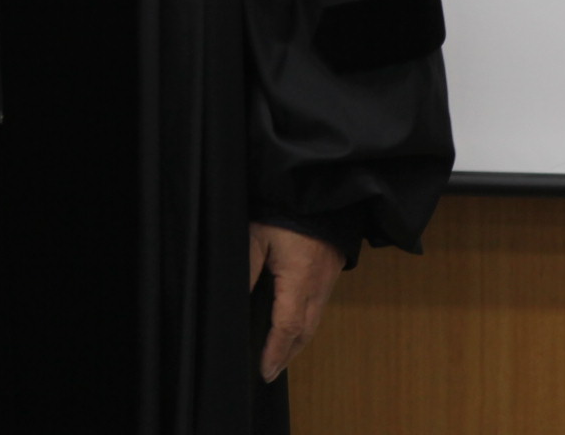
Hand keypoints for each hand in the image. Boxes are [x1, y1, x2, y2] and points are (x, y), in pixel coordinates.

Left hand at [247, 223, 345, 381]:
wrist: (321, 194)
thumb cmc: (286, 213)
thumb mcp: (257, 236)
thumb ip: (246, 268)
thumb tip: (234, 299)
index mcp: (299, 281)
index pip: (287, 327)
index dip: (275, 352)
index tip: (264, 371)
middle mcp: (317, 288)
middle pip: (304, 332)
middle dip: (286, 354)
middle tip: (269, 372)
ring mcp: (327, 282)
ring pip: (314, 322)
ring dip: (297, 342)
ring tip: (279, 356)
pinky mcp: (330, 273)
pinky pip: (318, 308)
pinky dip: (304, 325)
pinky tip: (293, 326)